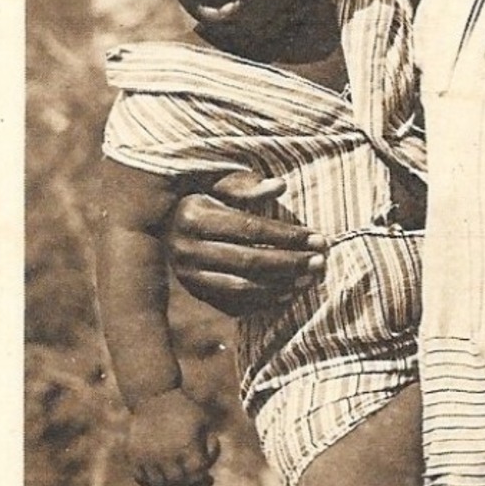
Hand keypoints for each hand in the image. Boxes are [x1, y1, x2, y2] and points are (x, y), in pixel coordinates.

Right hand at [127, 388, 219, 485]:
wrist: (154, 394)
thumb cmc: (184, 408)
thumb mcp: (203, 423)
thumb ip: (208, 453)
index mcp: (186, 446)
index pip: (197, 476)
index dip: (203, 478)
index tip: (206, 476)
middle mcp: (166, 454)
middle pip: (178, 483)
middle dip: (187, 481)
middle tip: (189, 474)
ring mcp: (148, 456)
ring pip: (159, 485)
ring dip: (169, 483)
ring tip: (174, 473)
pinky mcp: (134, 455)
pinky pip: (142, 479)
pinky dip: (150, 480)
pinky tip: (159, 472)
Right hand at [165, 171, 325, 316]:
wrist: (163, 223)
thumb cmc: (201, 194)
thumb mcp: (218, 182)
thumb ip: (247, 185)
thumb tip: (280, 186)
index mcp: (193, 217)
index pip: (250, 229)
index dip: (287, 235)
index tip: (318, 238)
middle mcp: (185, 250)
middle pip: (248, 261)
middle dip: (290, 262)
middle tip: (321, 261)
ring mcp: (187, 275)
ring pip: (241, 287)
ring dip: (280, 285)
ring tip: (310, 278)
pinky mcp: (193, 292)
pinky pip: (233, 303)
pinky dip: (263, 301)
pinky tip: (289, 293)